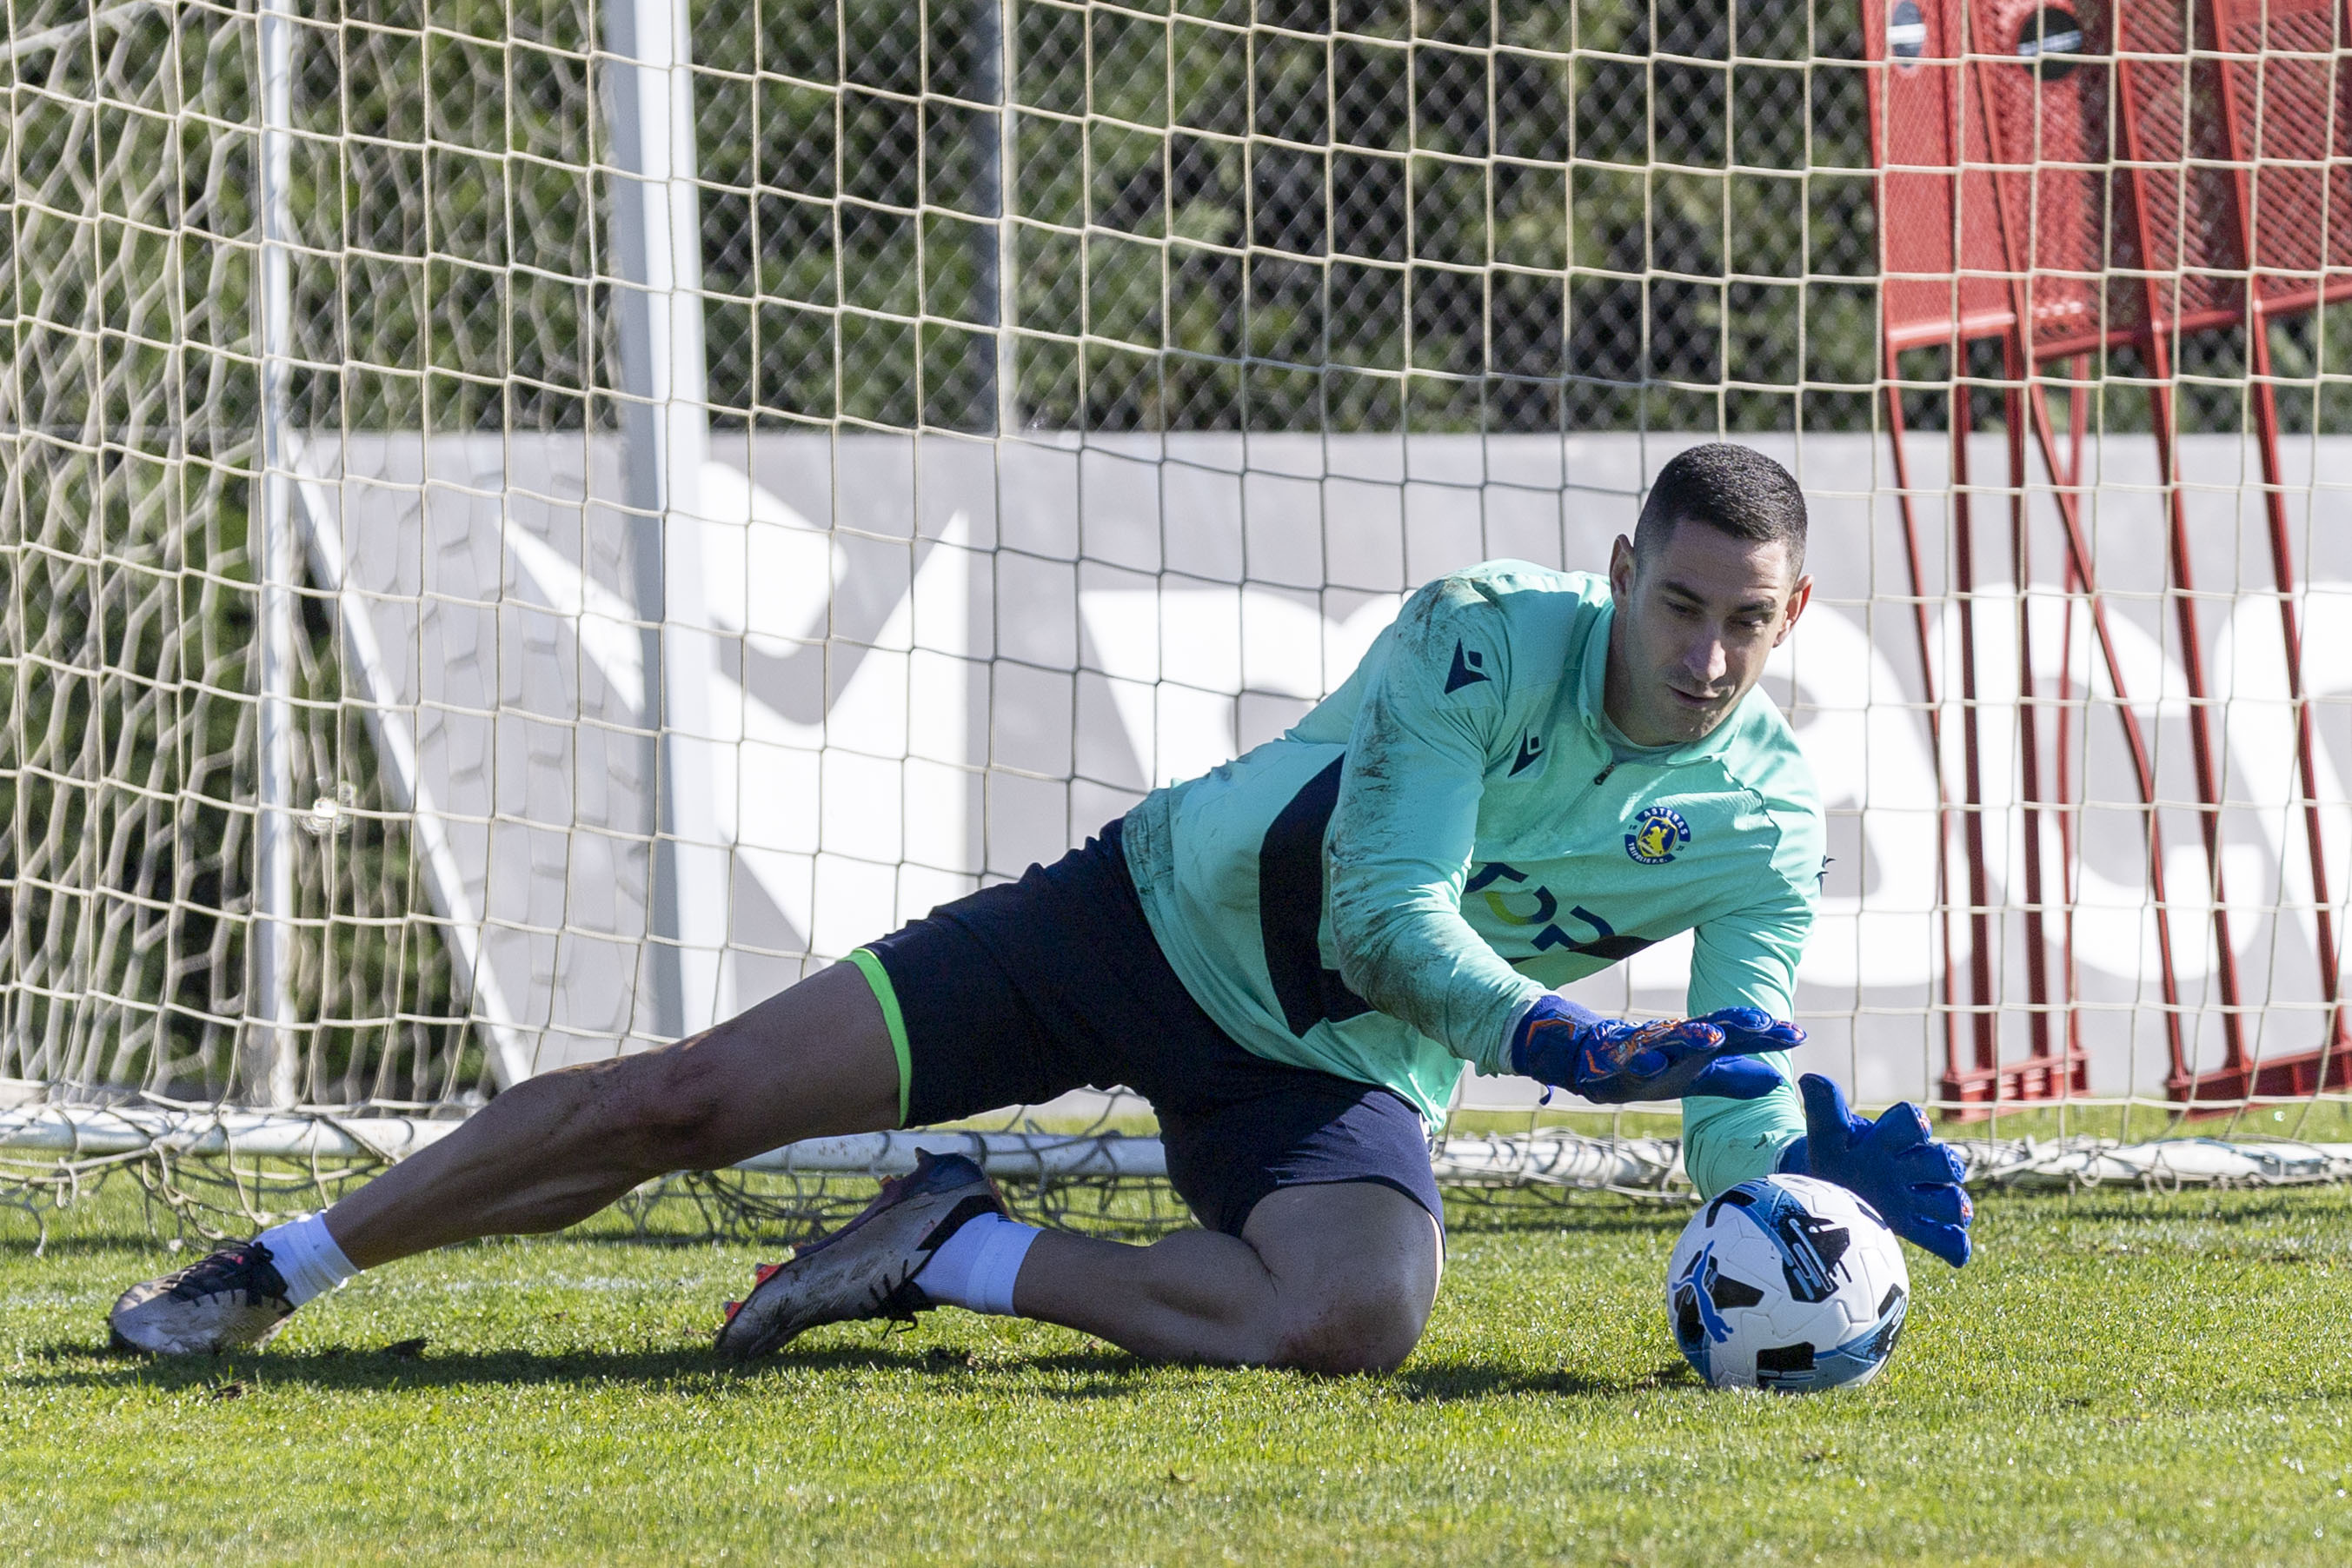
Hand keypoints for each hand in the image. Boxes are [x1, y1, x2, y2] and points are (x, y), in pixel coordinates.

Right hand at [1509, 996, 1799, 1104]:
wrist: (1596, 1064)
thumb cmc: (1655, 1069)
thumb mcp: (1699, 1078)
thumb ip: (1736, 1079)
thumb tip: (1778, 1082)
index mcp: (1700, 1045)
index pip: (1740, 1035)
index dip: (1767, 1035)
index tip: (1799, 1034)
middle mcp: (1678, 1042)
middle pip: (1712, 1029)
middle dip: (1737, 1027)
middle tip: (1765, 1025)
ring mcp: (1649, 1050)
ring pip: (1673, 1041)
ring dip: (1692, 1038)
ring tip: (1714, 1038)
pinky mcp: (1620, 1062)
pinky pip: (1631, 1062)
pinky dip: (1642, 1062)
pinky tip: (1653, 1064)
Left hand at [1780, 1073, 1972, 1267]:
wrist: (1825, 1188)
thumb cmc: (1830, 1157)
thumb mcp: (1825, 1135)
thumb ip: (1824, 1109)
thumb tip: (1809, 1079)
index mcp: (1890, 1140)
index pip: (1912, 1122)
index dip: (1915, 1122)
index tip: (1914, 1125)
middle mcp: (1910, 1167)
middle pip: (1942, 1161)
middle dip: (1943, 1163)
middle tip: (1921, 1172)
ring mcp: (1916, 1198)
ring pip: (1951, 1199)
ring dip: (1952, 1203)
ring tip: (1946, 1209)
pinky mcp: (1914, 1226)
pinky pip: (1946, 1237)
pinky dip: (1955, 1244)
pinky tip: (1957, 1256)